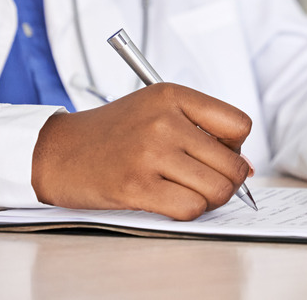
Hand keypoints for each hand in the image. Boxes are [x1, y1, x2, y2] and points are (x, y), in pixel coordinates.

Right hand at [31, 83, 252, 220]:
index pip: (240, 125)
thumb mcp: (158, 110)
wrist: (58, 151)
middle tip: (205, 180)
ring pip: (217, 190)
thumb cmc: (115, 134)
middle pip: (232, 164)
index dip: (235, 146)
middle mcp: (164, 120)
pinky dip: (190, 211)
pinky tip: (171, 201)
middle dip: (227, 180)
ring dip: (211, 199)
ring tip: (190, 192)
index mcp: (173, 95)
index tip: (219, 154)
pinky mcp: (135, 186)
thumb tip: (248, 169)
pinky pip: (191, 209)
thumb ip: (204, 131)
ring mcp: (150, 153)